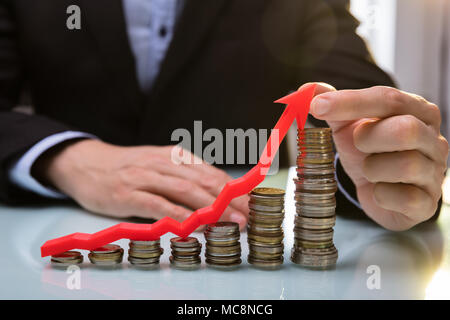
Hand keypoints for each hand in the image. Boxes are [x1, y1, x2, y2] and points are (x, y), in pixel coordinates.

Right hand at [34, 140, 248, 228]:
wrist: (85, 163)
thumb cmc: (127, 168)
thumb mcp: (158, 164)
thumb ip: (183, 176)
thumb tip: (215, 194)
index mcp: (174, 156)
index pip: (210, 172)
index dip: (233, 189)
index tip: (250, 203)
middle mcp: (163, 163)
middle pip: (203, 181)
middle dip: (231, 200)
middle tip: (248, 216)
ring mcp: (145, 177)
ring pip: (185, 191)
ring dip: (212, 208)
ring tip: (231, 222)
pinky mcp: (128, 194)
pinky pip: (158, 205)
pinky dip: (179, 215)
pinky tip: (194, 225)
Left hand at [308, 83, 448, 230]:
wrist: (380, 189)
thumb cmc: (368, 150)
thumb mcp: (347, 124)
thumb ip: (330, 104)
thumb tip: (305, 90)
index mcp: (417, 111)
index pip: (388, 98)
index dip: (350, 102)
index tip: (317, 107)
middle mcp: (433, 139)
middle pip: (406, 129)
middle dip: (369, 138)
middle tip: (358, 145)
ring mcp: (434, 172)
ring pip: (406, 165)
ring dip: (373, 169)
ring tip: (369, 169)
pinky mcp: (426, 203)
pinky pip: (406, 199)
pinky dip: (382, 195)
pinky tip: (378, 190)